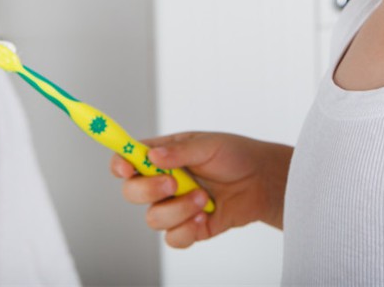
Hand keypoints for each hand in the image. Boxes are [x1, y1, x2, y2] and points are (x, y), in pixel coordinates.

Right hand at [111, 132, 292, 248]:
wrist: (262, 181)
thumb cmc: (235, 156)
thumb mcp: (209, 145)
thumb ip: (179, 151)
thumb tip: (152, 156)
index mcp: (163, 156)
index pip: (128, 160)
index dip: (120, 164)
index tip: (127, 168)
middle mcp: (163, 182)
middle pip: (132, 192)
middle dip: (148, 190)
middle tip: (173, 183)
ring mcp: (174, 206)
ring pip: (153, 218)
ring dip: (177, 210)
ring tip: (204, 198)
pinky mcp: (188, 228)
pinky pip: (173, 238)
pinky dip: (187, 230)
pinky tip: (204, 217)